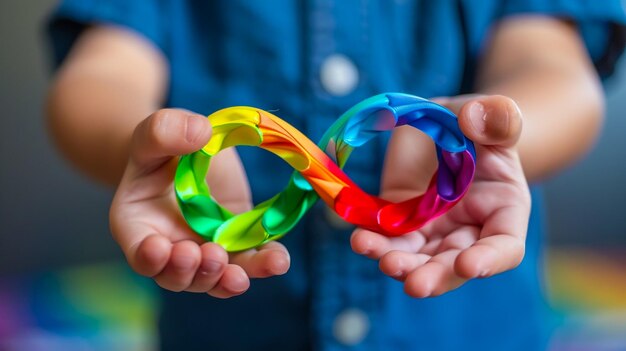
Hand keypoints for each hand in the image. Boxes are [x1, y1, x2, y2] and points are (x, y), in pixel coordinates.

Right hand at [110, 109, 289, 297]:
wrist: (191, 152)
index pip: (140, 253)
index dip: (150, 257)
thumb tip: (200, 132)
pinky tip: (276, 260)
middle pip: (179, 276)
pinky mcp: (236, 244)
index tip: (161, 248)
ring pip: (215, 278)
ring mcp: (205, 250)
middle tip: (209, 253)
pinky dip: (263, 264)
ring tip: (239, 274)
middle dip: (192, 272)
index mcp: (139, 227)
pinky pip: (249, 261)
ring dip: (227, 280)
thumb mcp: (156, 133)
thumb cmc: (163, 146)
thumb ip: (165, 131)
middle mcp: (171, 248)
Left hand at [351, 95, 529, 296]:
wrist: (448, 125)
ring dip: (395, 262)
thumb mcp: (494, 115)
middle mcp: (466, 231)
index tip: (468, 266)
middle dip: (434, 276)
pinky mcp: (399, 220)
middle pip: (453, 264)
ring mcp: (431, 230)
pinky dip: (372, 238)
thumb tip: (475, 118)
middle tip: (414, 284)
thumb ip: (498, 117)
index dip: (489, 260)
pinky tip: (357, 235)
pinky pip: (386, 235)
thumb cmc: (480, 124)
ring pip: (415, 257)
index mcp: (502, 211)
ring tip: (370, 250)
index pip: (505, 247)